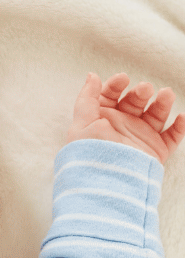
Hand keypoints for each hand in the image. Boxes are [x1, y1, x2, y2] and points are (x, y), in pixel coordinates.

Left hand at [69, 73, 183, 163]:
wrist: (106, 181)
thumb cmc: (90, 153)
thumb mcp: (83, 123)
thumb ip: (88, 98)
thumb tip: (92, 75)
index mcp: (102, 119)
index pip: (110, 96)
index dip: (116, 85)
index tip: (123, 79)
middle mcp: (121, 127)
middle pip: (135, 102)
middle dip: (141, 92)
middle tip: (145, 89)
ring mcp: (139, 138)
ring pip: (156, 115)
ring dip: (163, 103)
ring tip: (166, 94)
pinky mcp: (155, 151)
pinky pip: (172, 137)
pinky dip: (180, 127)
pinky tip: (182, 117)